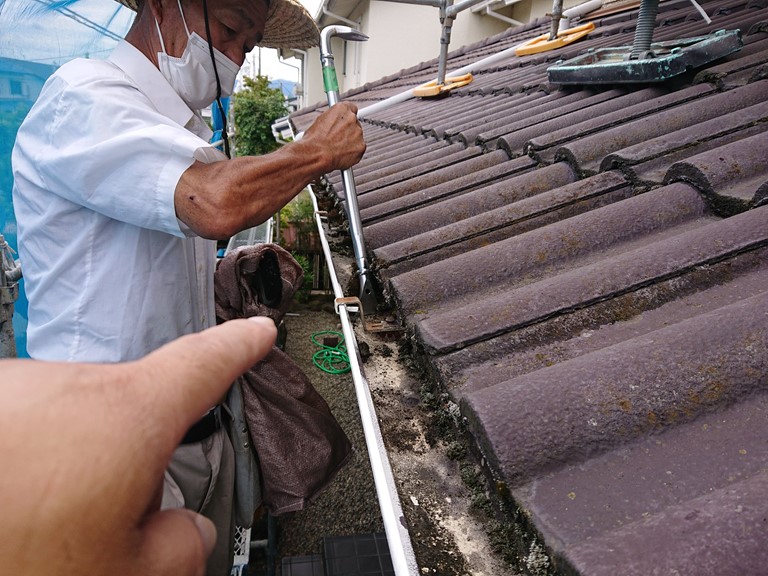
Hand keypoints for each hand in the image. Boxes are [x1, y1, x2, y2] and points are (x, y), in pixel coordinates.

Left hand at [0, 317, 275, 575]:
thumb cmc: (8, 557)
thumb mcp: (121, 570)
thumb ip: (179, 545)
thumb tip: (189, 533)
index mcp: (127, 416)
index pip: (204, 363)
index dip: (238, 346)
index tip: (256, 333)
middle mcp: (70, 387)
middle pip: (131, 407)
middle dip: (131, 454)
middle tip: (108, 518)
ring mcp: (17, 389)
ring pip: (72, 415)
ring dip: (72, 457)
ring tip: (46, 518)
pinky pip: (25, 419)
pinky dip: (29, 453)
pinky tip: (15, 498)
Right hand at [303, 101, 365, 171]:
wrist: (316, 155)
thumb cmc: (314, 141)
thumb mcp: (319, 121)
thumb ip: (332, 118)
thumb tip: (334, 121)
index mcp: (341, 109)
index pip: (351, 108)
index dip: (346, 117)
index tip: (344, 121)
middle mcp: (352, 119)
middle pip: (354, 123)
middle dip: (348, 131)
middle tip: (338, 138)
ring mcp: (358, 133)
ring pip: (357, 137)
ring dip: (350, 141)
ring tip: (336, 148)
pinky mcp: (361, 146)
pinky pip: (359, 149)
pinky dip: (352, 152)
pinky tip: (341, 154)